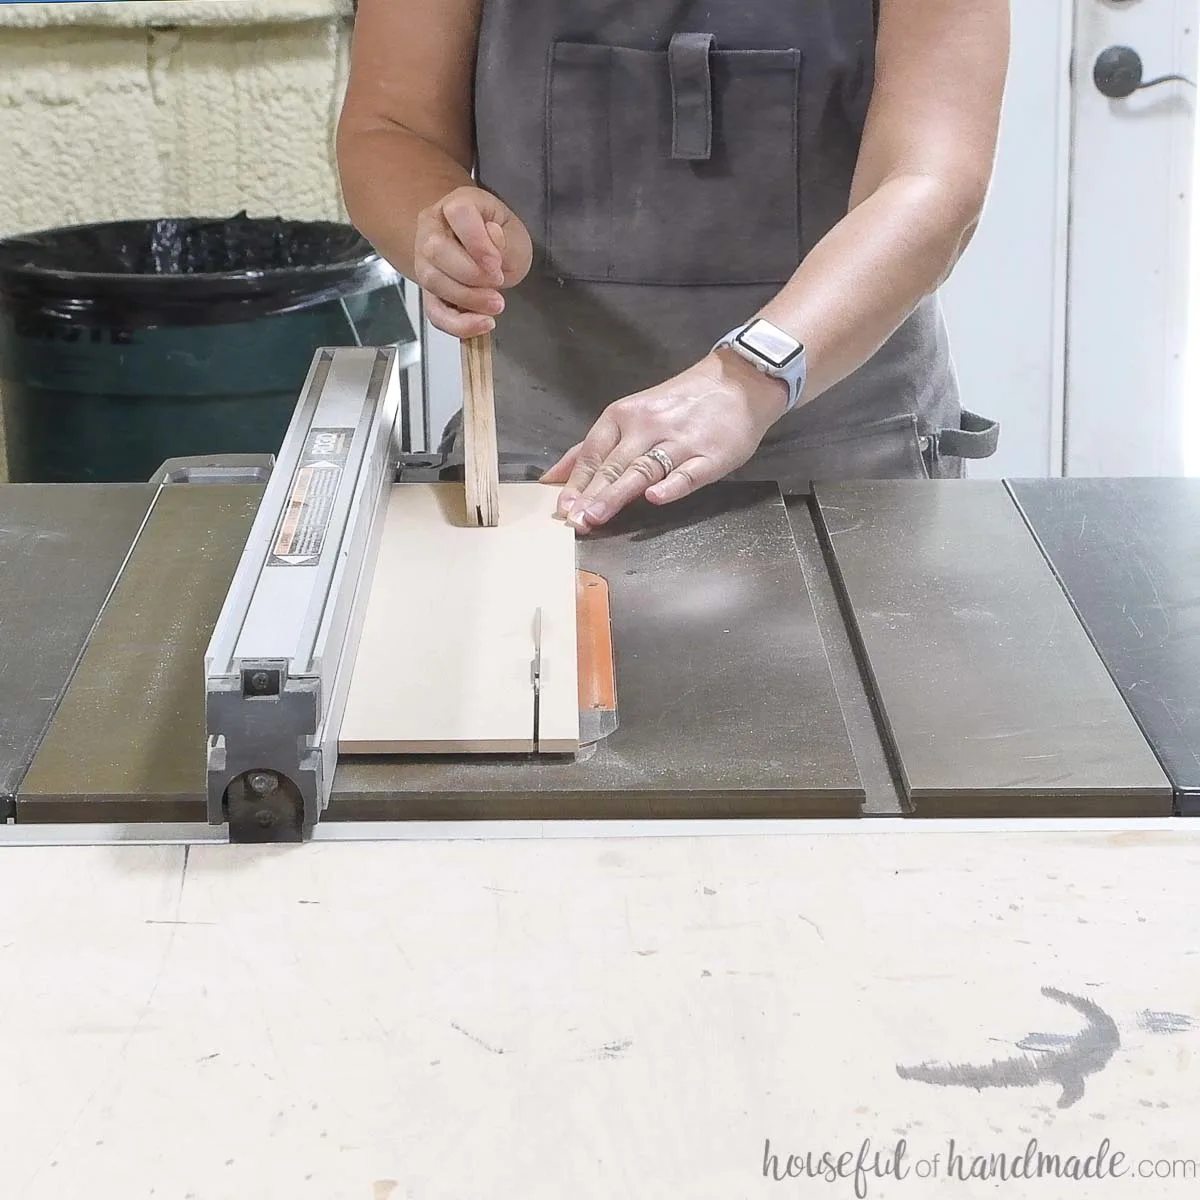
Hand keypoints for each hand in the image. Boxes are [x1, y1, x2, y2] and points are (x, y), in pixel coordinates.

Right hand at [413, 186, 532, 337]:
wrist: (487, 256)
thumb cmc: (501, 240)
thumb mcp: (514, 234)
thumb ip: (505, 239)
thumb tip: (492, 238)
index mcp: (458, 205)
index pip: (458, 214)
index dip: (476, 241)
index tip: (496, 264)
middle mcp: (433, 229)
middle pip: (436, 250)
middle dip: (471, 275)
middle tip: (498, 283)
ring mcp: (425, 260)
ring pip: (433, 281)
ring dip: (467, 299)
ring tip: (496, 304)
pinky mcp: (428, 292)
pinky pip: (434, 312)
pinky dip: (458, 324)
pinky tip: (481, 324)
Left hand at [541, 350, 788, 532]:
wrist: (738, 383)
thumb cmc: (679, 404)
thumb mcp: (630, 414)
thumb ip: (593, 446)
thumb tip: (553, 476)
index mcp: (624, 416)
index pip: (593, 451)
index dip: (576, 481)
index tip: (561, 507)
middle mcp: (648, 427)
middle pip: (614, 464)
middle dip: (591, 494)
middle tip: (574, 520)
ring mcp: (680, 442)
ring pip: (644, 470)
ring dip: (617, 494)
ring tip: (597, 516)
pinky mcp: (710, 457)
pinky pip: (688, 474)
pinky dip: (671, 486)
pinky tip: (655, 499)